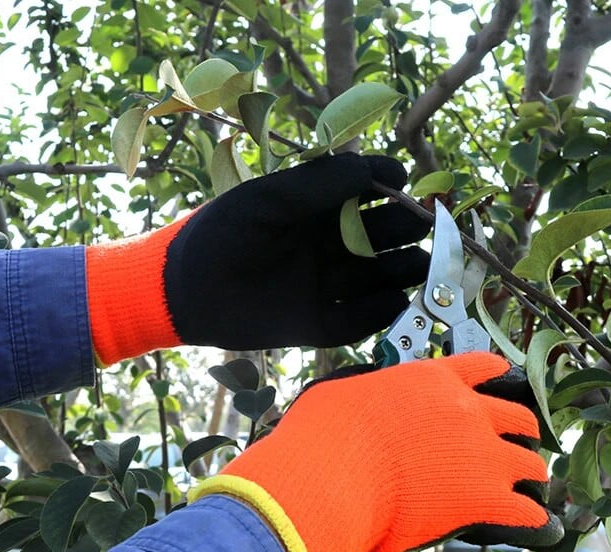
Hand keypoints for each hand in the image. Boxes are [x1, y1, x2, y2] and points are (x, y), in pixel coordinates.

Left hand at [86, 154, 429, 364]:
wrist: (184, 290)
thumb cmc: (222, 233)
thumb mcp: (268, 199)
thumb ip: (318, 183)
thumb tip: (373, 168)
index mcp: (318, 212)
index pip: (367, 195)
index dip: (388, 184)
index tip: (401, 178)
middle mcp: (330, 248)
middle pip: (383, 238)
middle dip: (407, 230)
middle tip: (425, 228)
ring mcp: (327, 288)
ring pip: (380, 279)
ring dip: (405, 272)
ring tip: (422, 266)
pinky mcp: (320, 325)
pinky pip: (360, 321)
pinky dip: (381, 313)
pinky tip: (395, 302)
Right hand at [189, 353, 562, 551]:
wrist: (333, 472)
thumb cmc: (327, 433)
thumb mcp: (347, 391)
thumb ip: (372, 393)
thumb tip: (364, 404)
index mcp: (435, 380)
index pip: (482, 368)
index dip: (499, 375)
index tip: (507, 380)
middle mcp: (467, 411)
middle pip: (517, 417)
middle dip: (522, 431)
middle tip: (519, 443)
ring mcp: (482, 454)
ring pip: (529, 463)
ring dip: (531, 474)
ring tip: (531, 485)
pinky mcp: (484, 497)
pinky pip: (526, 511)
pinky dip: (533, 520)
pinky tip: (537, 525)